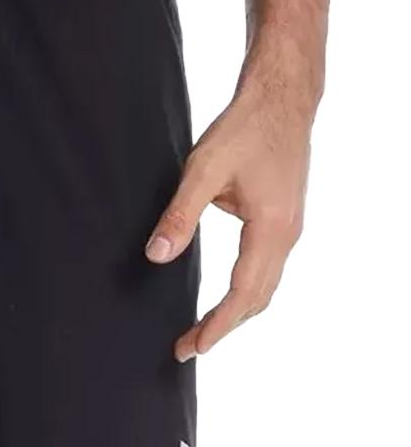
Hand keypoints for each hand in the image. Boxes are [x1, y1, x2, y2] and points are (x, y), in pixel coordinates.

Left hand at [145, 84, 310, 361]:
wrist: (281, 99)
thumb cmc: (244, 129)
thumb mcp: (203, 171)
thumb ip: (179, 216)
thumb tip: (156, 256)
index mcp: (272, 229)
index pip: (243, 293)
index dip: (217, 325)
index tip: (192, 347)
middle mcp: (288, 235)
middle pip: (257, 299)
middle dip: (223, 327)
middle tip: (187, 348)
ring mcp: (290, 229)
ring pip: (265, 287)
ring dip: (235, 313)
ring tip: (203, 331)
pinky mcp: (284, 221)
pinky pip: (267, 270)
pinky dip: (246, 293)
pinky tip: (225, 298)